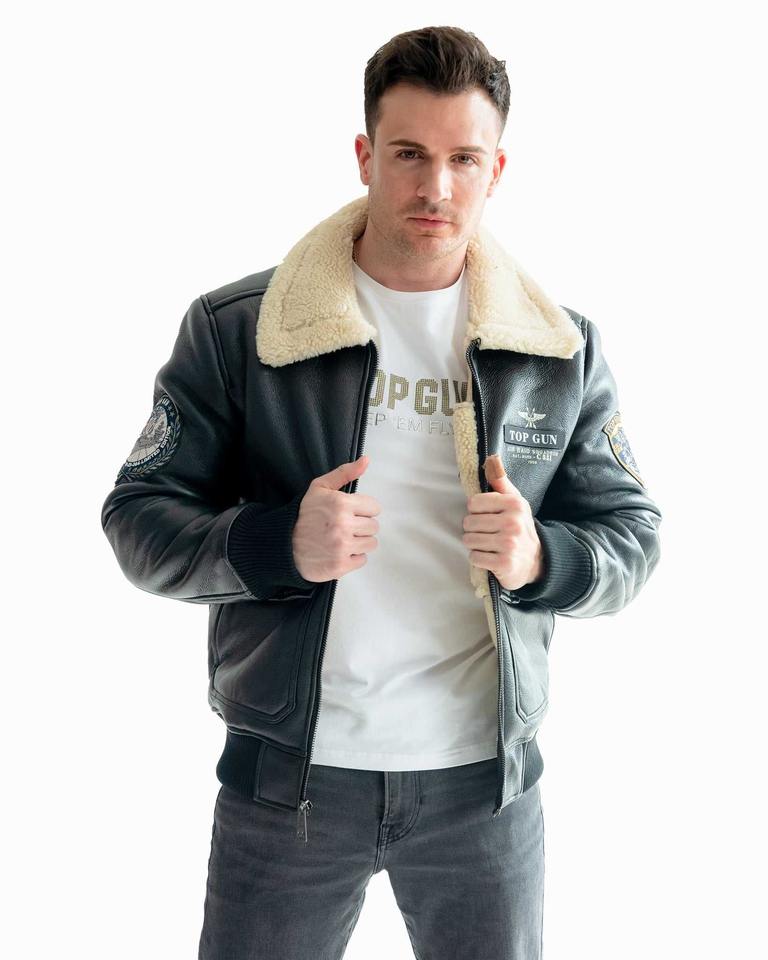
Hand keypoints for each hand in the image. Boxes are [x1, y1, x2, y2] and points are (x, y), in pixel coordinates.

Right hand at [292, 455, 380, 582]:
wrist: (284, 545)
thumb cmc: (304, 515)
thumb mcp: (320, 488)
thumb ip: (344, 473)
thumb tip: (366, 460)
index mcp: (341, 504)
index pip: (374, 507)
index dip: (363, 510)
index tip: (351, 513)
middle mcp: (343, 525)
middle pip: (374, 526)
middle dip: (361, 526)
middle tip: (345, 527)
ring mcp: (342, 547)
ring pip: (371, 543)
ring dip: (360, 541)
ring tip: (343, 539)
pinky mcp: (341, 565)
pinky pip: (362, 559)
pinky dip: (353, 557)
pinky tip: (340, 551)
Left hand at [462, 454, 543, 590]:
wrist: (537, 560)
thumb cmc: (519, 527)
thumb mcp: (515, 502)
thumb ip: (501, 482)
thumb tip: (492, 459)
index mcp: (514, 504)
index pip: (473, 503)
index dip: (476, 511)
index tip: (487, 516)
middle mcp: (513, 522)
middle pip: (469, 522)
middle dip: (474, 530)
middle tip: (488, 533)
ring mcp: (509, 544)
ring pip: (469, 540)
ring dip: (475, 544)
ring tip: (488, 545)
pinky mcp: (504, 563)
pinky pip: (474, 557)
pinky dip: (478, 559)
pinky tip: (490, 557)